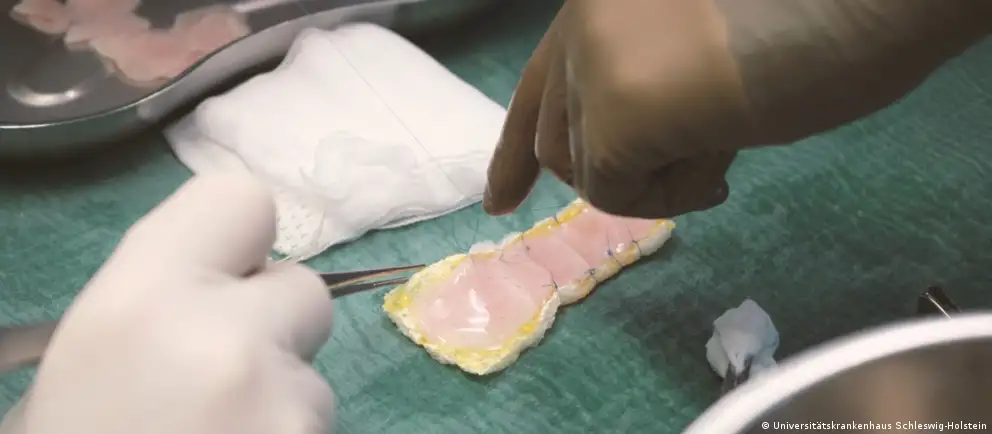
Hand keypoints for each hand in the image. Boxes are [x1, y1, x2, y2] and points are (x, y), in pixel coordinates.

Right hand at [0, 175, 334, 433]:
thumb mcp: (83, 367)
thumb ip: (158, 308)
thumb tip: (222, 284)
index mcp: (141, 303)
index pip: (243, 200)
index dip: (238, 243)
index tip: (221, 281)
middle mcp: (225, 341)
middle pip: (306, 290)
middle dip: (274, 329)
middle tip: (219, 380)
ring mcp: (284, 409)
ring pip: (314, 376)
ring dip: (279, 401)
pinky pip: (318, 429)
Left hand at [483, 0, 989, 218]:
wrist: (857, 4)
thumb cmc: (805, 17)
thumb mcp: (695, 51)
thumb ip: (643, 87)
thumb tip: (623, 154)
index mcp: (599, 7)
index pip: (536, 88)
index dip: (514, 150)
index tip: (498, 202)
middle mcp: (580, 27)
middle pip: (558, 141)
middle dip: (609, 173)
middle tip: (689, 171)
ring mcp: (593, 68)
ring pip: (588, 173)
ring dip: (655, 180)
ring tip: (724, 144)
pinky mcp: (618, 117)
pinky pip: (618, 196)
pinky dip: (671, 196)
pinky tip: (724, 163)